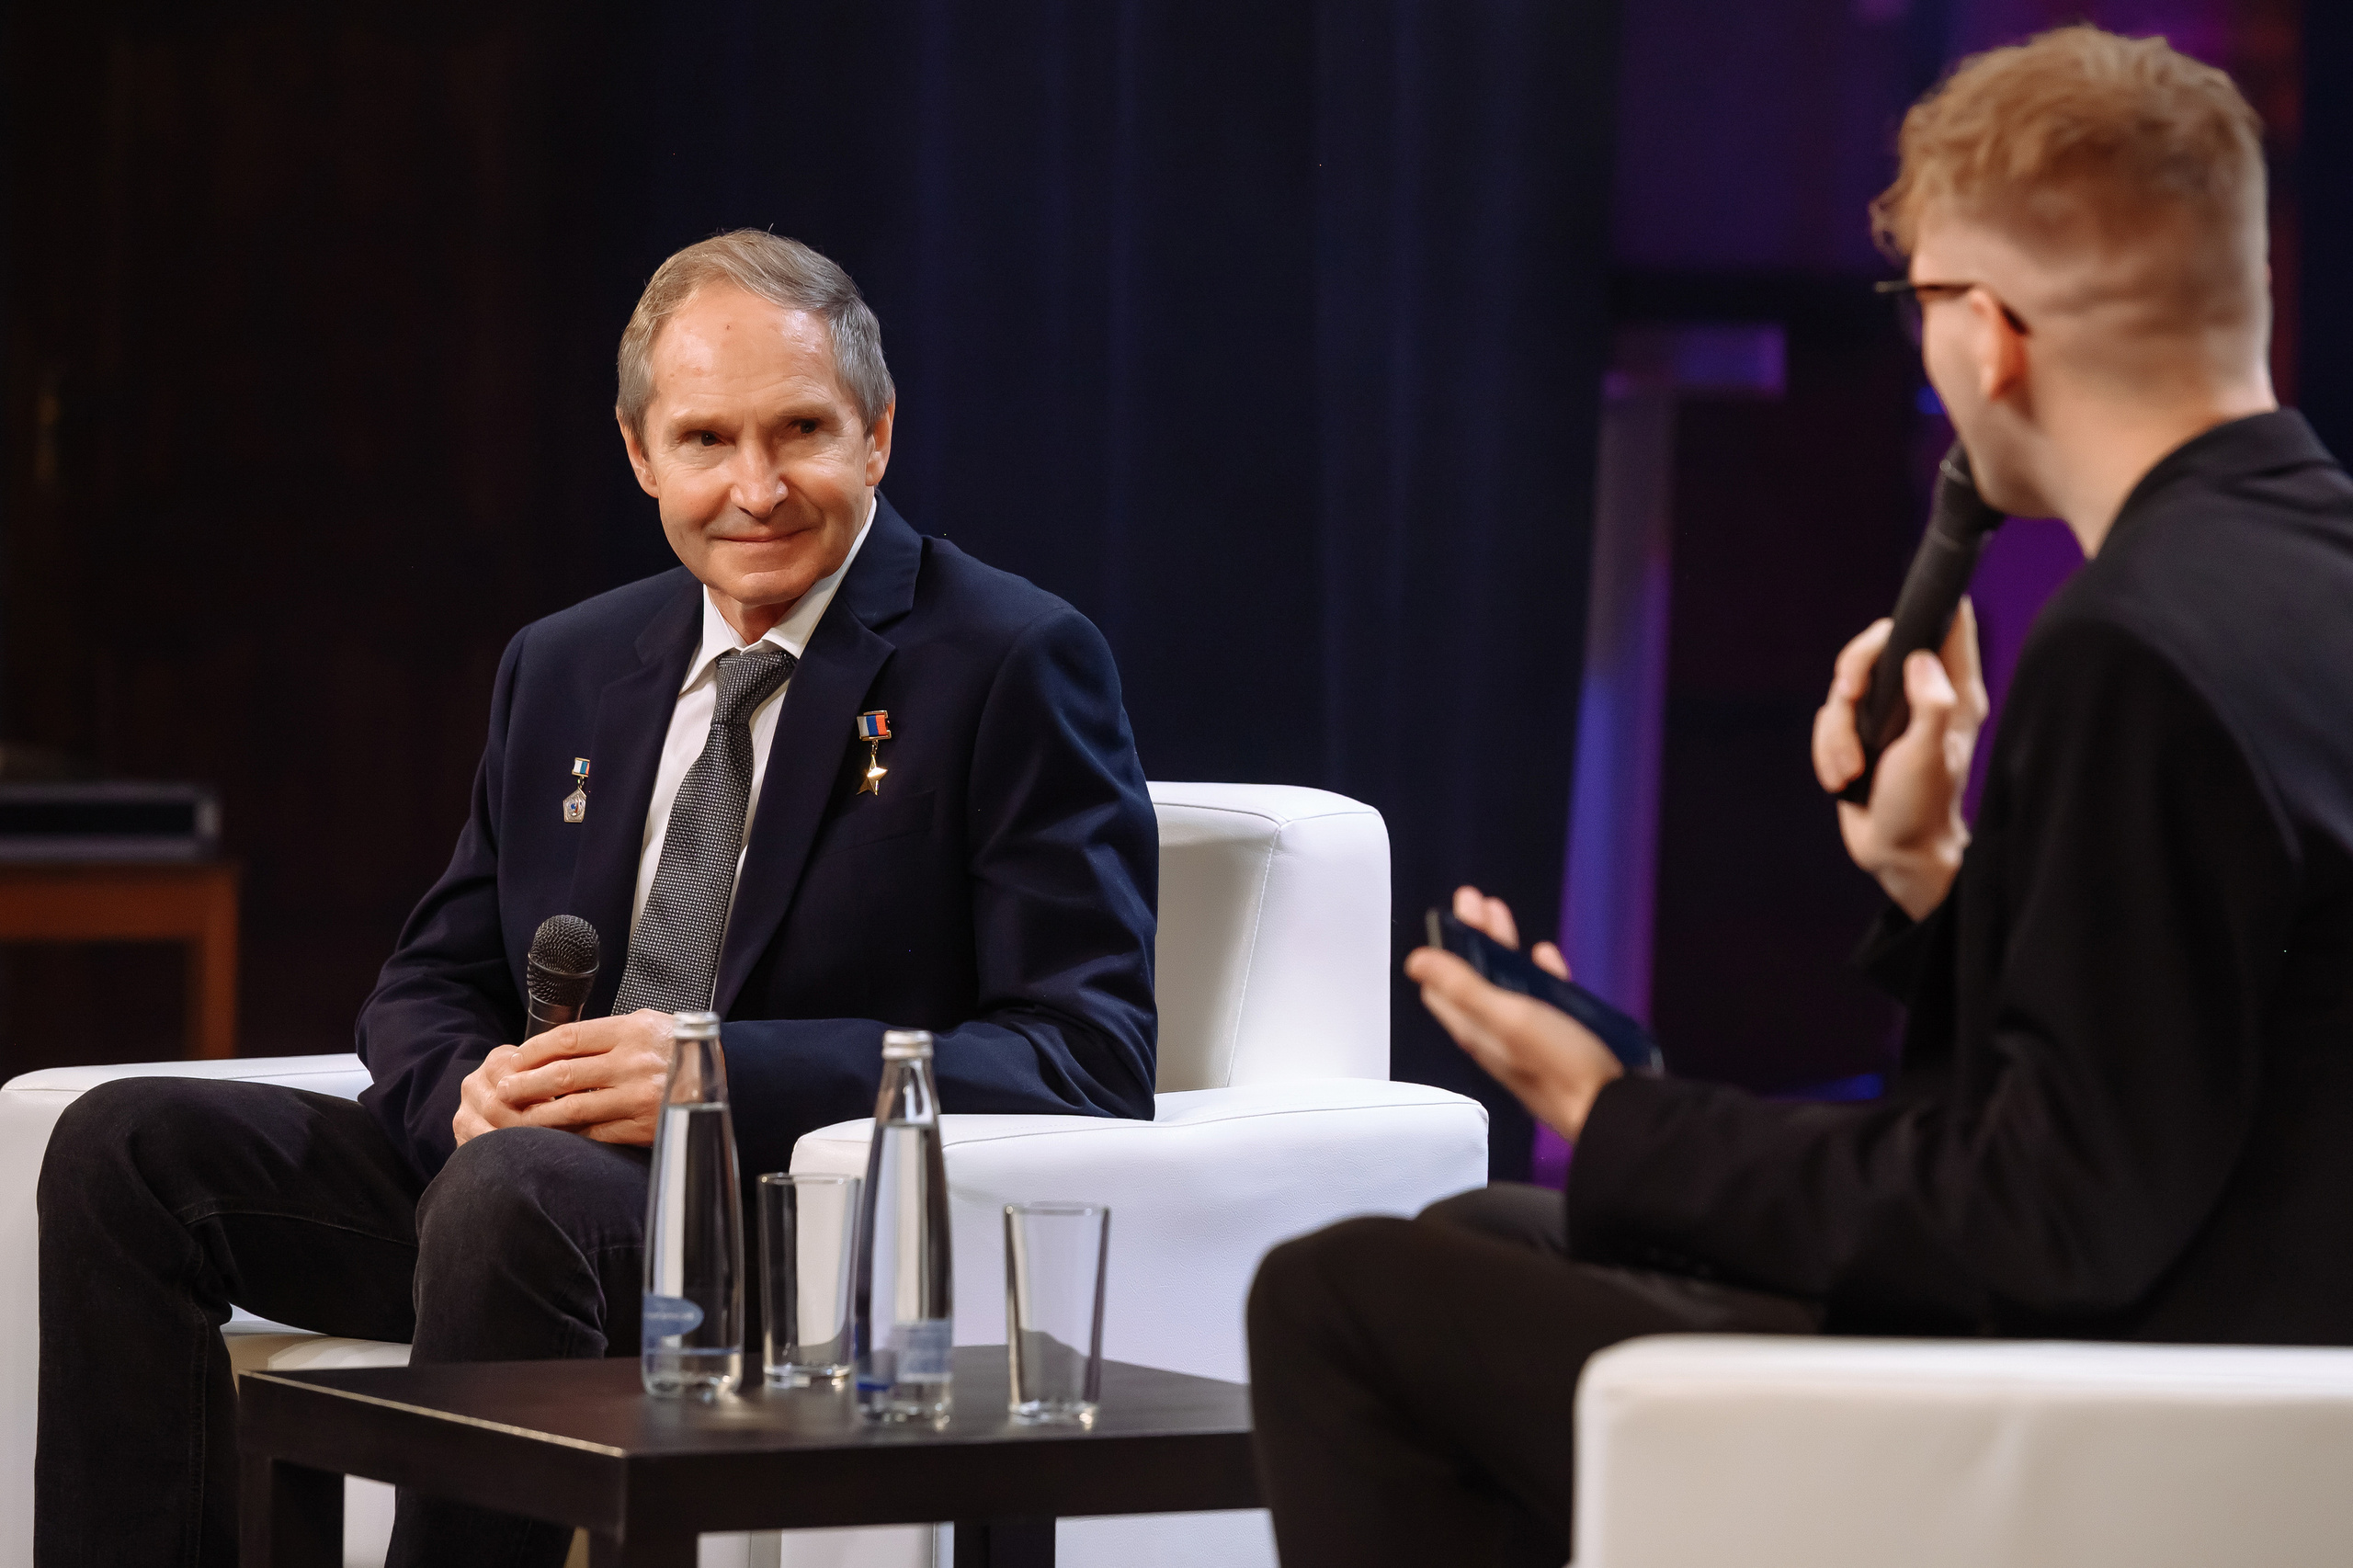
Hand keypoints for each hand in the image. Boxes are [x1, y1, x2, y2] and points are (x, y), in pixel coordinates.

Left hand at [450, 1010, 678, 1148]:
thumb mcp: (647, 1024)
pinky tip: (551, 1134)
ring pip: (573, 1108)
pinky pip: (595, 1132)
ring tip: (516, 1116)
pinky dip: (568, 1134)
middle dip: (526, 1084)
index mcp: (633, 1031)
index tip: (514, 1059)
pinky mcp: (643, 1126)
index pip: (569, 1038)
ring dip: (538, 1114)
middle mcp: (634, 1063)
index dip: (534, 1050)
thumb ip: (606, 1033)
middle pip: (563, 1074)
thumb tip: (555, 1047)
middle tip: (503, 1090)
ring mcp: (638, 1097)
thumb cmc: (679, 1047)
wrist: (727, 1077)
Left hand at [1403, 885, 1623, 1142]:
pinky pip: (1544, 998)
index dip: (1443, 949)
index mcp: (1477, 1029)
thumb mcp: (1508, 1017)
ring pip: (1508, 982)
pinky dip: (1538, 970)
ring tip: (1499, 913)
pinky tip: (1543, 957)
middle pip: (1474, 976)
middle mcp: (1499, 1033)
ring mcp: (1531, 1035)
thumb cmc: (1562, 1069)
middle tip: (1472, 900)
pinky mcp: (1562, 1037)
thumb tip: (1416, 962)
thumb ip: (1463, 987)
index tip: (1447, 915)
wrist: (1613, 1109)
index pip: (1443, 986)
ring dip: (1501, 945)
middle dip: (1471, 934)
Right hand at [1811, 600, 1987, 919]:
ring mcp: (1889, 714)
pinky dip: (1827, 750)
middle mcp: (1921, 694)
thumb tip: (1918, 658)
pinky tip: (1843, 780)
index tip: (1893, 632)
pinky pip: (1829, 721)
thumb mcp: (1928, 756)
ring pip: (1845, 688)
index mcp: (1953, 691)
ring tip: (1851, 770)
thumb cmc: (1922, 808)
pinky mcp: (1860, 734)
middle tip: (1850, 695)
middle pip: (1878, 645)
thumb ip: (1930, 704)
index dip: (1923, 610)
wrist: (1896, 854)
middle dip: (1853, 671)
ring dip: (1837, 732)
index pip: (1948, 623)